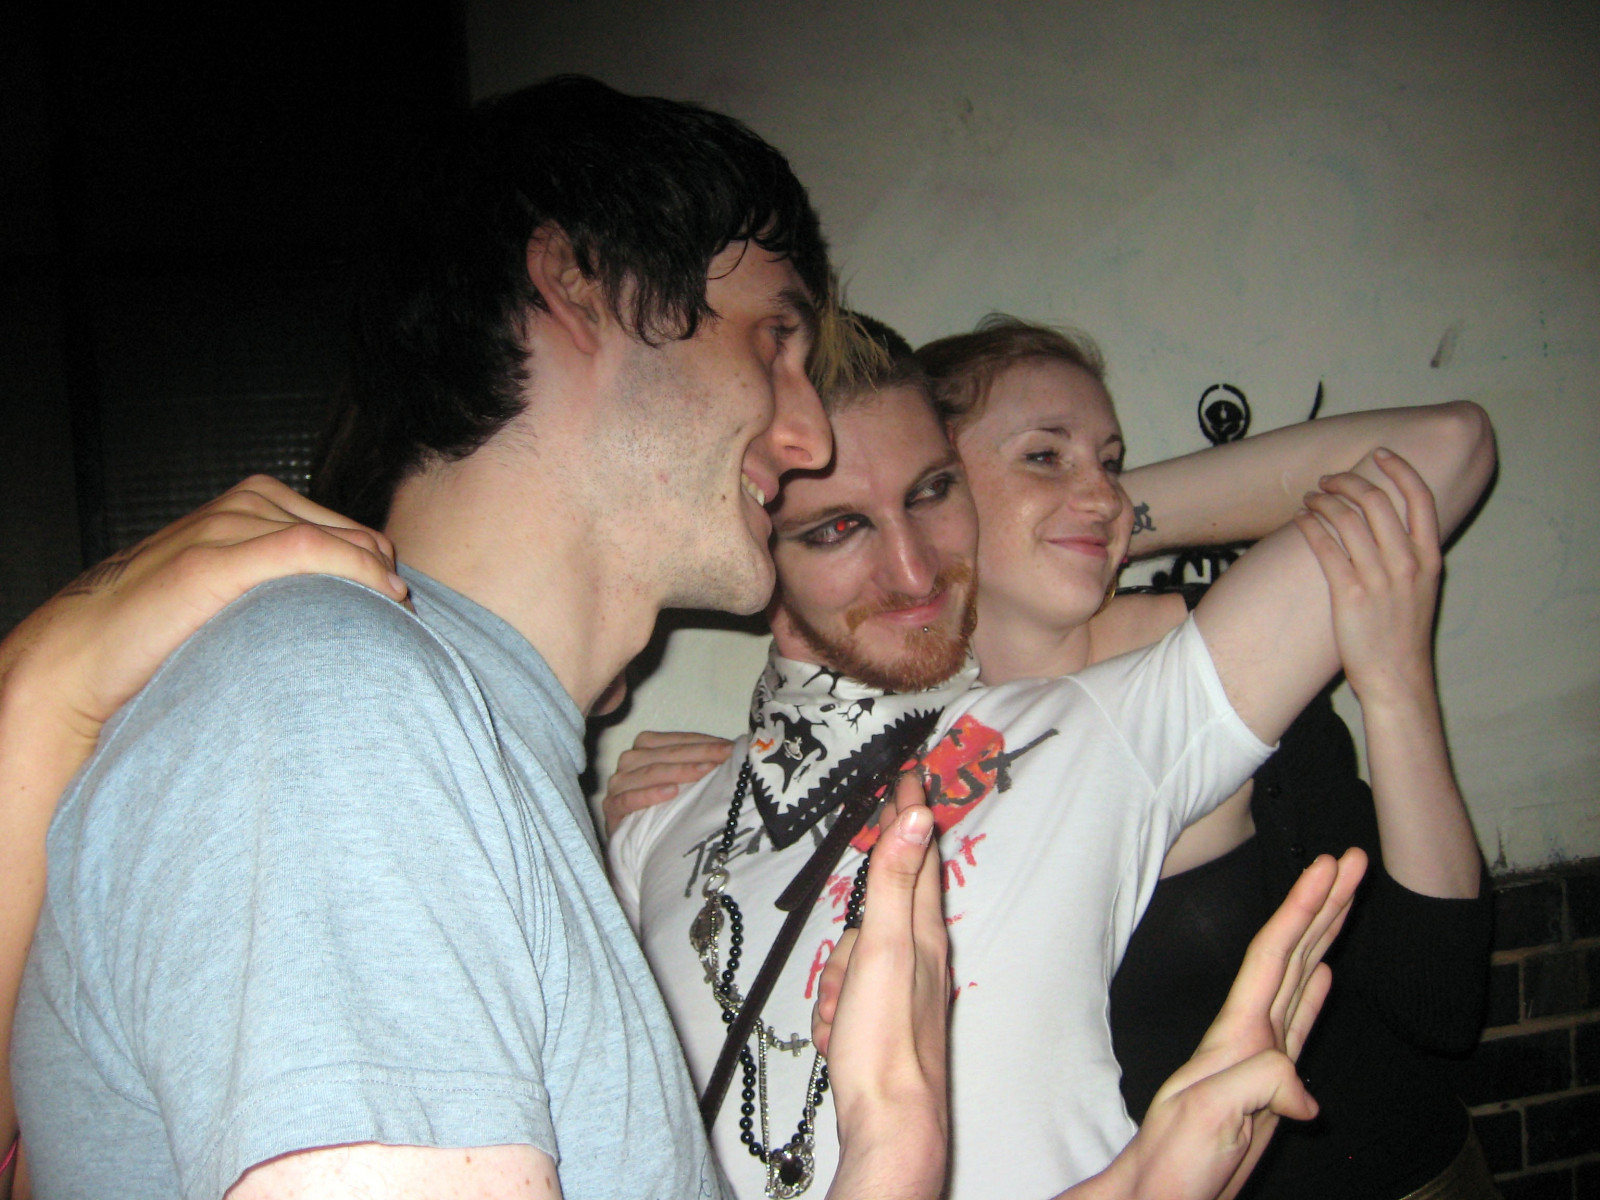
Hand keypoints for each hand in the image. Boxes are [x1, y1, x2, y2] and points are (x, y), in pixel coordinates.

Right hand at [2, 476, 407, 742]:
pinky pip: (306, 550)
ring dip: (373, 577)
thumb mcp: (236, 592)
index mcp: (251, 504)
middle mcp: (243, 504)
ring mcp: (225, 526)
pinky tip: (380, 597)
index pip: (347, 530)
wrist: (84, 653)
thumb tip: (354, 609)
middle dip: (381, 575)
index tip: (400, 610)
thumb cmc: (165, 630)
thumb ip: (282, 583)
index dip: (380, 569)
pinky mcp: (213, 559)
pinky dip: (352, 571)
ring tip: (394, 618)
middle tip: (401, 622)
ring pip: (334, 539)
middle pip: (350, 533)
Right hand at [602, 731, 731, 835]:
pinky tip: (671, 793)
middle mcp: (629, 761)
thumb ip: (701, 763)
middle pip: (665, 754)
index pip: (675, 740)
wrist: (640, 845)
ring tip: (704, 772)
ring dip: (679, 771)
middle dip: (698, 754)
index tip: (730, 748)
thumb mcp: (685, 782)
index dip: (704, 743)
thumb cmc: (667, 807)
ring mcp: (618, 785)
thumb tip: (736, 751)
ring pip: (648, 772)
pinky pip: (628, 799)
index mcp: (646, 747)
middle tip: (724, 758)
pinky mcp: (611, 809)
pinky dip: (649, 794)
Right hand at [815, 773, 948, 1199]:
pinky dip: (836, 1015)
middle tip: (846, 986)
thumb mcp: (885, 948)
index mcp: (924, 931)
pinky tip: (841, 1038)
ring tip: (843, 1019)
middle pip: (874, 916)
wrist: (888, 1121)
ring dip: (836, 987)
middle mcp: (919, 956)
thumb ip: (896, 882)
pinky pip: (845, 999)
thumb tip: (918, 818)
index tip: (909, 774)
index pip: (919, 855)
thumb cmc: (885, 1036)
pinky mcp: (881, 1022)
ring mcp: (900, 991)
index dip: (911, 814)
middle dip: (849, 943)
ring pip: (851, 960)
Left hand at [1106, 849, 1366, 1199]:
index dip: (1302, 907)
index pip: (1274, 954)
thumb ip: (1257, 1086)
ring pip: (1302, 976)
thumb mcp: (1210, 1116)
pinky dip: (1317, 990)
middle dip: (1323, 903)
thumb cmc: (1174, 1160)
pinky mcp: (1272, 1082)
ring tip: (1347, 895)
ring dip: (1326, 933)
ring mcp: (1261, 1054)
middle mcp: (1248, 1032)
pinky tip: (1328, 972)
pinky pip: (1300, 1020)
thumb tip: (1307, 1093)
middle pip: (1293, 951)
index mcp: (1235, 1032)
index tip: (1330, 867)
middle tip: (1353, 859)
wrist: (1163, 1194)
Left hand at [1292, 449, 1440, 706]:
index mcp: (1429, 558)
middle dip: (1348, 481)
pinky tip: (1300, 520)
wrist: (1397, 677)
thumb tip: (1390, 522)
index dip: (1400, 468)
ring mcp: (1379, 578)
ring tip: (1310, 499)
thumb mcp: (1423, 588)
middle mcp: (1407, 563)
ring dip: (1323, 501)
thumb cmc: (1404, 633)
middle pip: (1377, 501)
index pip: (1420, 498)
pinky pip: (1325, 547)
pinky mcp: (1349, 594)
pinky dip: (1310, 526)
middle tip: (1328, 480)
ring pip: (1347, 520)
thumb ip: (1412, 553)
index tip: (1380, 453)